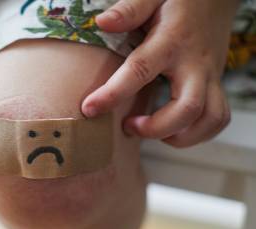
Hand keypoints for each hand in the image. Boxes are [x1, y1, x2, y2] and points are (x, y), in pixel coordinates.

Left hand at [81, 0, 238, 147]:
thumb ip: (129, 9)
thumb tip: (101, 22)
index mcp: (171, 41)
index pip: (140, 70)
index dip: (113, 94)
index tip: (89, 109)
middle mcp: (194, 63)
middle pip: (187, 108)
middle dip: (155, 128)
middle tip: (127, 126)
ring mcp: (210, 76)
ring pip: (208, 118)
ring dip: (180, 137)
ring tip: (149, 131)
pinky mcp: (216, 85)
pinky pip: (217, 118)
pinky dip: (197, 134)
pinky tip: (171, 130)